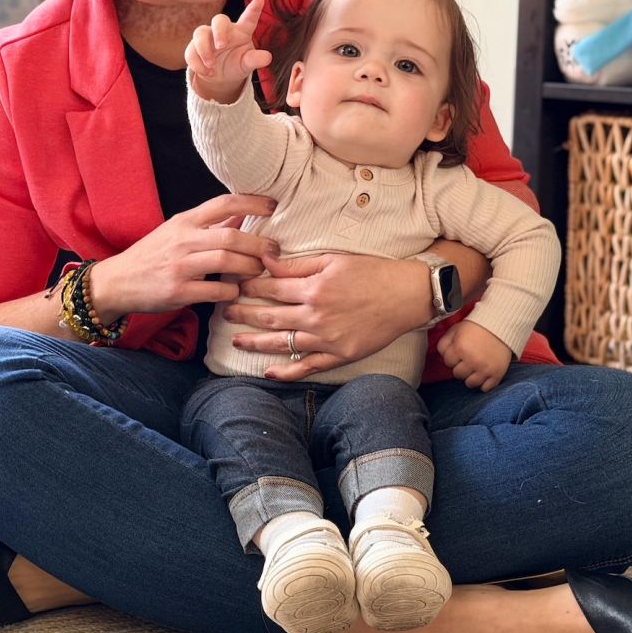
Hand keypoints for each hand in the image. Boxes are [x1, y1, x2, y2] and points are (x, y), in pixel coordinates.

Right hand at [90, 193, 278, 319]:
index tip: (273, 206)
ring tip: (260, 270)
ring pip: (227, 261)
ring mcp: (180, 266)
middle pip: (232, 236)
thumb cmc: (151, 255)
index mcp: (184, 221)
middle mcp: (182, 240)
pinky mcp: (178, 292)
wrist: (117, 282)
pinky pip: (216, 290)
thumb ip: (208, 225)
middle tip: (275, 251)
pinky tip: (237, 291)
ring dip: (250, 267)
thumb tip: (240, 217)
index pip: (224, 203)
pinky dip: (232, 291)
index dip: (252, 202)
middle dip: (260, 244)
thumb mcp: (176, 231)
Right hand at [184, 0, 270, 102]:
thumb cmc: (236, 65)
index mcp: (241, 31)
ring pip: (200, 33)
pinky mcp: (194, 48)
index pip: (248, 19)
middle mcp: (224, 30)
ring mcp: (207, 37)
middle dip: (219, 31)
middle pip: (218, 19)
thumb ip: (255, 60)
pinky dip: (198, 64)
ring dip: (204, 49)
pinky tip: (208, 73)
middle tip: (221, 45)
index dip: (253, 10)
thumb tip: (268, 58)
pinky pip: (191, 51)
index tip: (260, 0)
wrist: (219, 77)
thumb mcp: (246, 64)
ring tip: (211, 65)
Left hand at [225, 253, 430, 380]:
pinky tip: (267, 372)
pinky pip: (306, 367)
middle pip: (270, 317)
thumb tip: (266, 261)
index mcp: (313, 289)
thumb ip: (297, 265)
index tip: (234, 285)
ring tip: (235, 341)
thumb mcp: (334, 260)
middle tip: (224, 313)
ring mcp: (326, 339)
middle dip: (244, 315)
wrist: (407, 296)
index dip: (249, 287)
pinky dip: (286, 371)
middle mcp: (316, 316)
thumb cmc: (372, 272)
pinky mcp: (339, 356)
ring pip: (282, 343)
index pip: (271, 289)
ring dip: (255, 343)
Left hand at [436, 320, 511, 391]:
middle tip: (467, 360)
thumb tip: (443, 356)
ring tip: (475, 368)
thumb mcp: (455, 329)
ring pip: (470, 384)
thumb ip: (444, 343)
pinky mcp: (497, 374)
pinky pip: (485, 388)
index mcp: (460, 349)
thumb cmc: (476, 327)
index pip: (448, 363)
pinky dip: (484, 383)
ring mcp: (485, 369)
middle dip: (460, 367)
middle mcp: (472, 361)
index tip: (458, 354)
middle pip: (458, 375)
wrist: (501, 325)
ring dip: (471, 377)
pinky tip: (484, 374)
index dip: (452, 358)